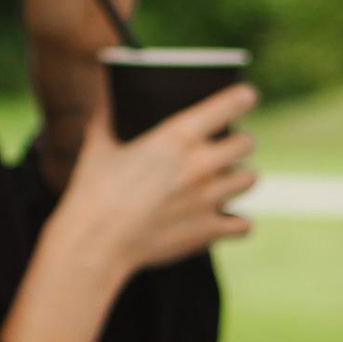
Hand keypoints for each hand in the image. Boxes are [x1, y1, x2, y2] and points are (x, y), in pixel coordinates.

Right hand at [0, 85, 256, 341]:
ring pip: (250, 179)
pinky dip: (237, 223)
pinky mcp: (209, 231)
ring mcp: (208, 198)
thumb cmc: (92, 194)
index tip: (247, 96)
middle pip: (246, 143)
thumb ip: (105, 120)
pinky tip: (226, 220)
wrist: (94, 244)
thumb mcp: (97, 148)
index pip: (230, 104)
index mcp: (177, 136)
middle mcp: (201, 164)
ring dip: (239, 179)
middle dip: (238, 144)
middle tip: (225, 150)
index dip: (243, 98)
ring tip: (226, 182)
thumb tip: (103, 100)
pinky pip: (244, 224)